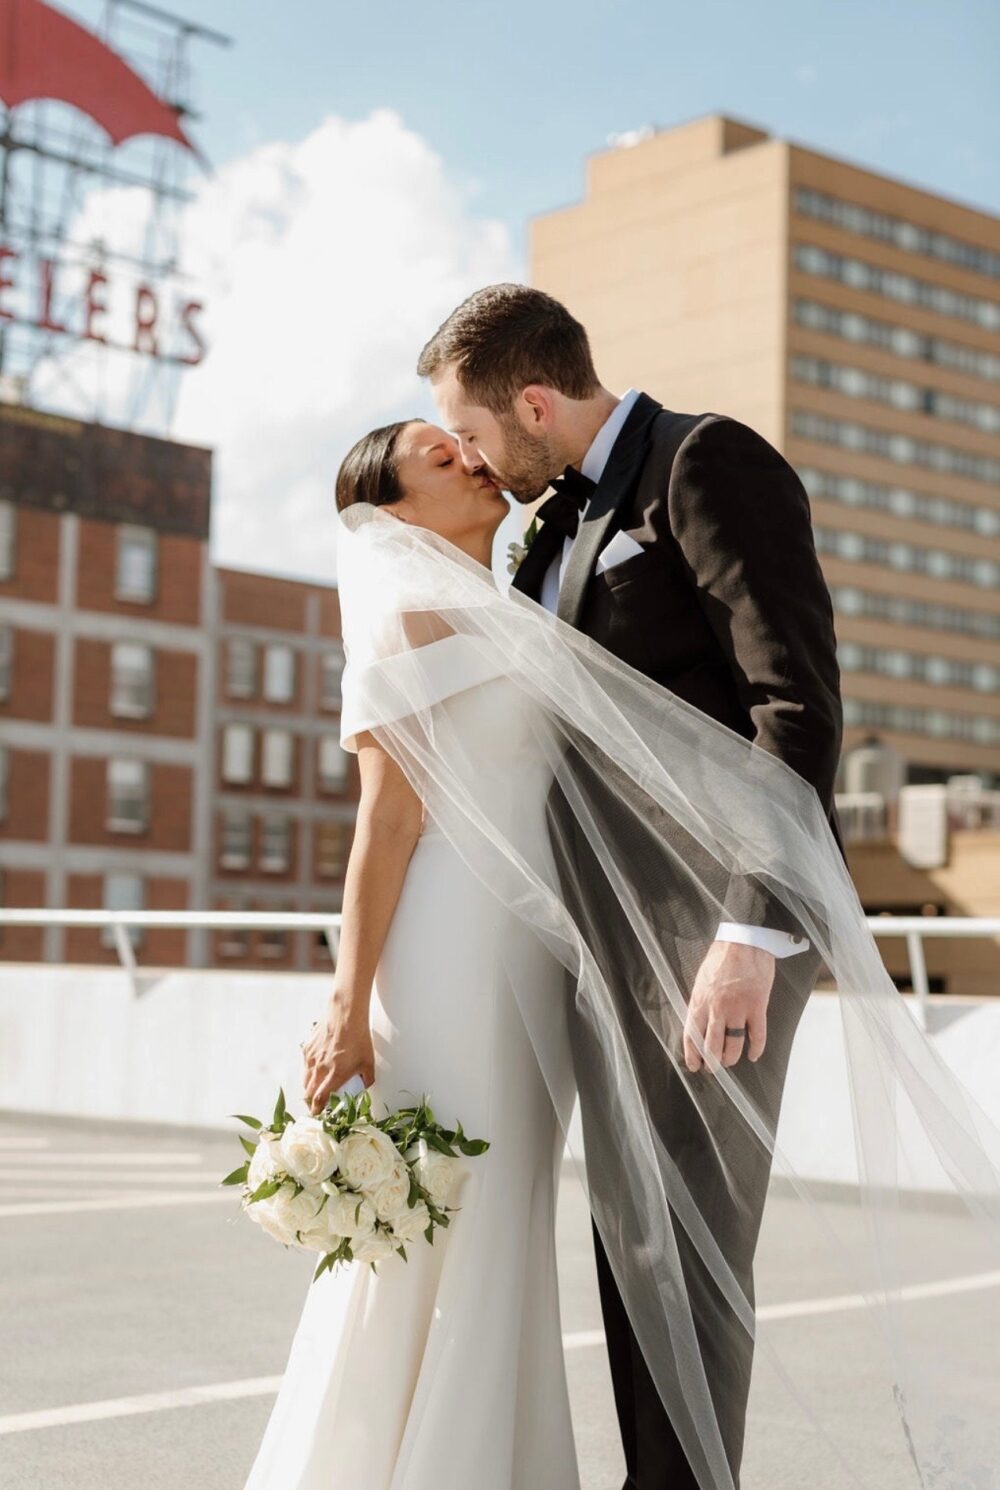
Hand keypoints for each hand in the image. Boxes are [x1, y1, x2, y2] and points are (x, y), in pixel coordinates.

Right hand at [302, 995, 374, 1115]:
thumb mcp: (368, 1062)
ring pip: (305, 1080)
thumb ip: (366, 1079)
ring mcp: (312, 1058)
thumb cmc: (359, 1038)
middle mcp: (320, 1069)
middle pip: (309, 1093)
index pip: (320, 1099)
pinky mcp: (308, 1048)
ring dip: (310, 1087)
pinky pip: (305, 1065)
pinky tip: (318, 1067)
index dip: (317, 1109)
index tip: (317, 1114)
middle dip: (311, 1101)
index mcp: (335, 1075)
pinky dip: (309, 1070)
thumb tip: (363, 1087)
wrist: (345, 1014)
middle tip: (317, 1103)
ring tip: (317, 1087)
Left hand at [682, 940, 774, 1073]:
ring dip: (731, 1058)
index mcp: (700, 1000)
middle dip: (712, 1062)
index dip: (693, 1054)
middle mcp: (717, 1008)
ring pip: (733, 1045)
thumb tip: (697, 1020)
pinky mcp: (757, 1006)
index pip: (692, 1035)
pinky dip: (756, 1048)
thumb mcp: (702, 978)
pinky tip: (754, 1055)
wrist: (744, 940)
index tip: (694, 1065)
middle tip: (713, 1068)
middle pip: (712, 1045)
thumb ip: (700, 1000)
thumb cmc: (721, 956)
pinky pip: (757, 1035)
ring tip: (730, 1062)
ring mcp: (738, 1009)